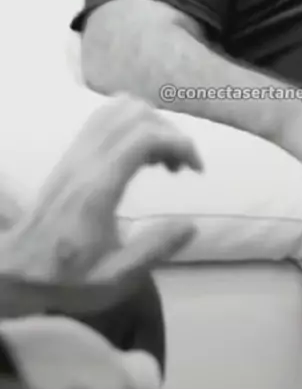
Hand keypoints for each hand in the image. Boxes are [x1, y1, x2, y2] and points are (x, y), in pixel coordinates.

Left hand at [0, 95, 201, 315]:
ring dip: (151, 124)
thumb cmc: (67, 278)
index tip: (196, 170)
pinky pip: (105, 118)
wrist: (18, 268)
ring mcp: (76, 152)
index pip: (144, 137)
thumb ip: (153, 251)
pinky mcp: (71, 154)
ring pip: (119, 108)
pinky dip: (132, 124)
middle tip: (182, 168)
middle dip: (170, 132)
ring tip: (162, 161)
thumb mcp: (114, 280)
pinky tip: (141, 155)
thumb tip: (190, 225)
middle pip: (136, 114)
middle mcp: (86, 160)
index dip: (179, 143)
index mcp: (98, 187)